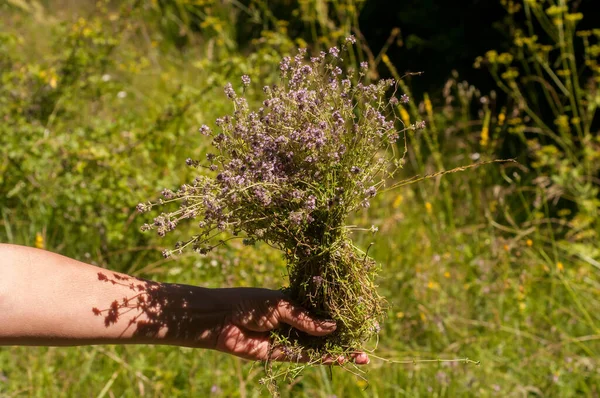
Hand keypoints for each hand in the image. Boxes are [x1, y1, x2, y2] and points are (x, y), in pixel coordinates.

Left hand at [214, 288, 369, 363]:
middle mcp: (294, 321)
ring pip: (318, 347)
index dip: (339, 317)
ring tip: (361, 356)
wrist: (222, 319)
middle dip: (344, 338)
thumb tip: (333, 328)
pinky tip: (338, 360)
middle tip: (366, 343)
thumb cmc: (249, 303)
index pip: (321, 311)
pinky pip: (306, 358)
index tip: (358, 320)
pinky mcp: (282, 354)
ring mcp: (289, 338)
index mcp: (294, 303)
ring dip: (338, 352)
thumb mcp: (281, 305)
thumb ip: (306, 319)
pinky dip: (322, 360)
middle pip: (324, 331)